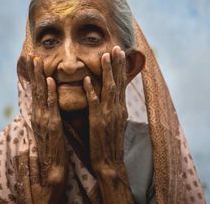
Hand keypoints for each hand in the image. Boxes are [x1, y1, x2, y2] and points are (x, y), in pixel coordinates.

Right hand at [27, 55, 67, 202]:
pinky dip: (48, 93)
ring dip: (39, 76)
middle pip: (34, 88)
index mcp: (38, 113)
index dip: (33, 75)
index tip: (32, 59)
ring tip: (38, 60)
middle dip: (33, 71)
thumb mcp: (48, 126)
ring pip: (40, 93)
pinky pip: (50, 106)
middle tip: (31, 53)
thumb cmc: (53, 146)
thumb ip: (48, 113)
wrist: (51, 165)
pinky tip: (49, 81)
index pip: (35, 90)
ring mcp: (43, 118)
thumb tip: (50, 101)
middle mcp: (38, 113)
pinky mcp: (52, 125)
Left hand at [83, 46, 128, 178]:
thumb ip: (114, 108)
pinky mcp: (98, 122)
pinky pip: (94, 104)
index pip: (121, 83)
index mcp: (120, 107)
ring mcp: (109, 114)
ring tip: (104, 56)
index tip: (120, 52)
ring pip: (108, 88)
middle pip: (118, 82)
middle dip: (117, 64)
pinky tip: (88, 79)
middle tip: (117, 47)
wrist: (110, 161)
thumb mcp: (115, 122)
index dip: (120, 67)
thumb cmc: (110, 142)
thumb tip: (114, 97)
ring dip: (107, 72)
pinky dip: (92, 91)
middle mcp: (117, 108)